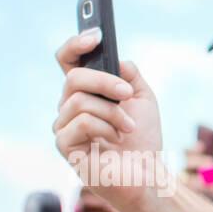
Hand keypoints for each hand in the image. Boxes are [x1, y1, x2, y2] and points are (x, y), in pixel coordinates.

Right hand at [53, 31, 163, 208]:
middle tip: (128, 94)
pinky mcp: (65, 146)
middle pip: (74, 77)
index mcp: (85, 93)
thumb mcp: (143, 99)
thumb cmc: (144, 141)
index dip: (75, 44)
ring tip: (128, 128)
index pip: (67, 61)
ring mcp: (64, 127)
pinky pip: (81, 122)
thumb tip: (115, 59)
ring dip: (113, 112)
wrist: (148, 175)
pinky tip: (116, 140)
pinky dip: (105, 128)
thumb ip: (129, 74)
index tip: (96, 36)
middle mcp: (69, 107)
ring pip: (79, 100)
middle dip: (105, 81)